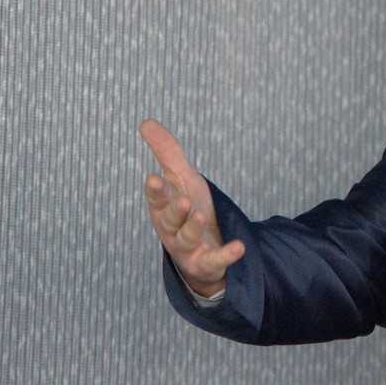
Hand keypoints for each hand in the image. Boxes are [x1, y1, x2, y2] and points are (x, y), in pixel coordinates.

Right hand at [139, 119, 244, 296]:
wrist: (201, 247)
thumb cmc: (187, 208)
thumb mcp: (181, 178)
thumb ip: (167, 152)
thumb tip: (146, 122)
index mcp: (164, 207)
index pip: (157, 197)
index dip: (156, 190)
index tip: (153, 178)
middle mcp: (172, 228)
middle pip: (170, 220)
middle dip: (175, 211)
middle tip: (184, 201)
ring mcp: (188, 247)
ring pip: (187, 239)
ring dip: (194, 228)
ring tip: (201, 216)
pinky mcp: (205, 262)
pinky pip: (215, 260)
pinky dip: (226, 255)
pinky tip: (239, 247)